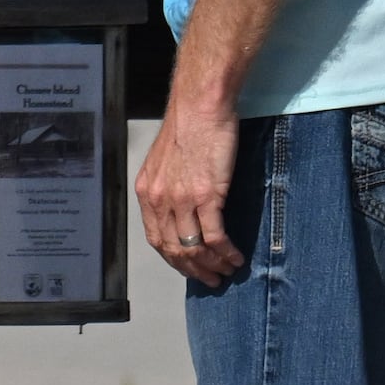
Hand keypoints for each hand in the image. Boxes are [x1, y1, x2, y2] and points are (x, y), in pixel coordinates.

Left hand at [137, 100, 246, 285]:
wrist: (201, 105)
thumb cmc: (189, 126)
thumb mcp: (165, 160)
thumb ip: (168, 186)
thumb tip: (180, 209)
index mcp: (147, 192)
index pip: (156, 239)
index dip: (174, 259)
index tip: (189, 268)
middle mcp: (159, 199)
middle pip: (174, 249)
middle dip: (193, 269)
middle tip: (210, 280)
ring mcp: (182, 199)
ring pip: (195, 247)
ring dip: (213, 265)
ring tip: (227, 272)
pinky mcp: (206, 195)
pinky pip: (215, 236)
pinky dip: (226, 252)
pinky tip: (237, 257)